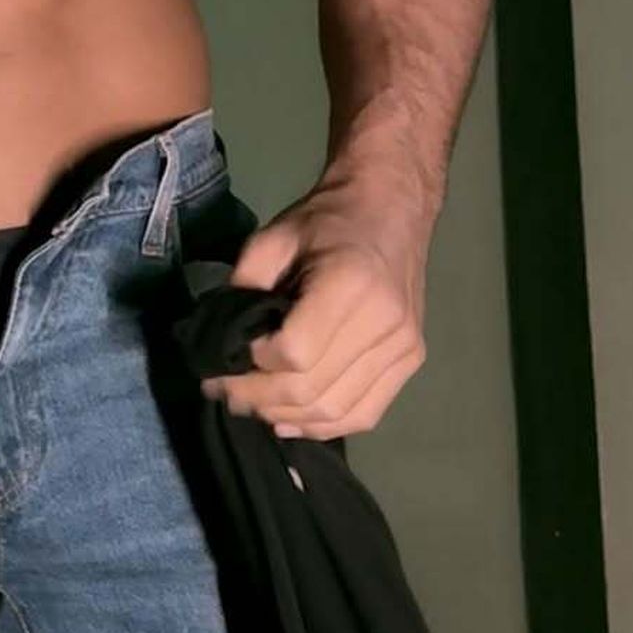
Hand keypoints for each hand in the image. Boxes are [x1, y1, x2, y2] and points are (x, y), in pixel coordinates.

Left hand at [203, 175, 429, 440]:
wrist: (390, 206)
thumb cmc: (326, 219)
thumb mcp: (272, 238)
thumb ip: (243, 288)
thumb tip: (220, 344)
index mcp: (350, 283)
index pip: (294, 353)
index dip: (252, 366)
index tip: (224, 360)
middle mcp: (384, 322)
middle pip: (313, 390)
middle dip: (258, 400)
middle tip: (222, 393)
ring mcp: (404, 346)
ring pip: (336, 410)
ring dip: (286, 418)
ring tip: (250, 407)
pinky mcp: (411, 359)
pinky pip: (365, 413)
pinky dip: (324, 425)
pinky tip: (290, 419)